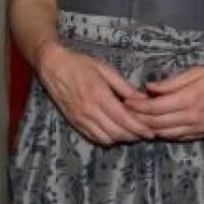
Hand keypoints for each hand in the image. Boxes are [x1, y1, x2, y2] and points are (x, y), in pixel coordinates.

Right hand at [36, 41, 152, 145]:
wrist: (52, 66)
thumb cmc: (80, 64)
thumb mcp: (105, 69)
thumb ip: (124, 86)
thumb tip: (143, 99)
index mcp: (98, 94)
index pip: (123, 118)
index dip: (139, 128)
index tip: (151, 132)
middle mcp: (89, 110)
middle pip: (116, 132)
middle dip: (134, 136)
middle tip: (146, 134)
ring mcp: (80, 118)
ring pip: (106, 138)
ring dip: (121, 139)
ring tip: (133, 133)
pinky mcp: (74, 122)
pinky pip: (94, 138)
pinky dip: (108, 139)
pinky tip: (115, 132)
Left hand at [126, 61, 203, 140]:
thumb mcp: (197, 71)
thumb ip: (172, 83)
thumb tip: (150, 88)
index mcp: (190, 99)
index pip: (156, 107)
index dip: (138, 106)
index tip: (126, 102)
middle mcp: (193, 117)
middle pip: (158, 123)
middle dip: (139, 119)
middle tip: (125, 114)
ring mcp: (200, 128)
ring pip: (167, 134)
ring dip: (150, 130)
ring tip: (137, 122)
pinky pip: (179, 138)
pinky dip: (165, 134)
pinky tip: (156, 129)